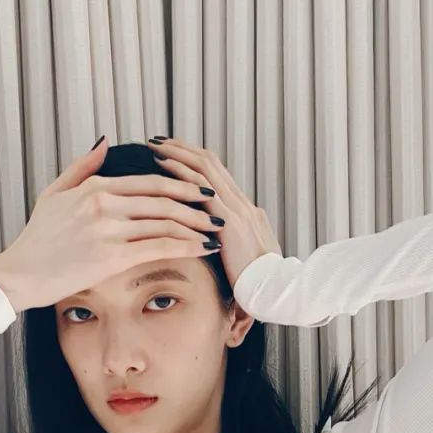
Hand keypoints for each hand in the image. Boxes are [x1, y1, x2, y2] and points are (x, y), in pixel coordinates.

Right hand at [0, 136, 222, 310]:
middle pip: (164, 199)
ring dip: (196, 227)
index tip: (199, 190)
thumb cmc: (37, 238)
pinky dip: (187, 246)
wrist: (21, 274)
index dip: (180, 184)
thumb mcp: (54, 193)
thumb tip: (105, 143)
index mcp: (95, 187)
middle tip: (216, 210)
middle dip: (196, 204)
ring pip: (166, 222)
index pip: (149, 180)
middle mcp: (105, 204)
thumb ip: (82, 168)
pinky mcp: (113, 257)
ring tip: (215, 232)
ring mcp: (109, 230)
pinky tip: (203, 249)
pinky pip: (159, 247)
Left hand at [145, 137, 282, 289]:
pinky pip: (201, 190)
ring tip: (156, 147)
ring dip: (178, 154)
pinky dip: (180, 173)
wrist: (276, 291)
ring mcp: (236, 210)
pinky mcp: (228, 222)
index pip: (218, 174)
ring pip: (204, 169)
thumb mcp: (246, 257)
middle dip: (183, 149)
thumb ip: (234, 243)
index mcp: (247, 210)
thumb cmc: (259, 283)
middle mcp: (242, 203)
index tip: (175, 152)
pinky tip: (162, 166)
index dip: (195, 159)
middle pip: (210, 163)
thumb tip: (219, 240)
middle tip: (160, 140)